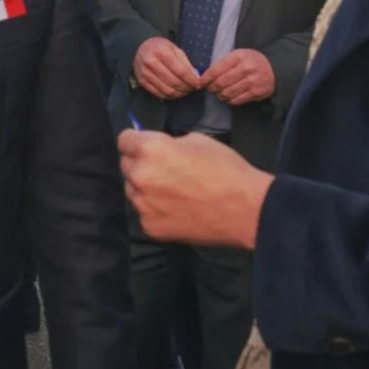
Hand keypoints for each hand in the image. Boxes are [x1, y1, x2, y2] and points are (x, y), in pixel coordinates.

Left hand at [119, 128, 270, 248]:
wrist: (245, 210)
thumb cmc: (226, 169)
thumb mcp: (198, 140)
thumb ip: (170, 143)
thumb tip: (159, 148)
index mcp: (150, 150)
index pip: (124, 140)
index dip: (136, 141)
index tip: (146, 146)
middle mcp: (140, 176)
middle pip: (125, 165)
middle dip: (140, 164)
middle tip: (164, 169)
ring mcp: (143, 205)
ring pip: (133, 190)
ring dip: (145, 188)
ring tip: (173, 191)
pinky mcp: (150, 227)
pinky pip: (144, 212)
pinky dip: (155, 209)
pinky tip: (177, 209)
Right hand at [133, 38, 201, 99]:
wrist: (141, 48)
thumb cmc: (161, 47)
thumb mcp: (174, 48)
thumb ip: (185, 62)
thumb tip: (195, 77)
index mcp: (162, 52)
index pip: (180, 71)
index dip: (191, 80)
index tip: (198, 84)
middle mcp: (151, 63)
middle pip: (174, 82)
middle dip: (187, 88)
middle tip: (193, 88)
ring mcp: (145, 74)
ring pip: (167, 90)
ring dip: (179, 94)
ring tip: (186, 91)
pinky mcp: (142, 82)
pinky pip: (158, 94)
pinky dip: (170, 96)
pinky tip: (176, 93)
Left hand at [202, 48, 273, 105]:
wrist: (274, 68)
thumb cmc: (251, 61)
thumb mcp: (238, 55)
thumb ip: (223, 64)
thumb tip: (205, 76)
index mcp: (239, 56)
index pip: (216, 69)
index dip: (206, 78)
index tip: (201, 82)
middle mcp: (246, 68)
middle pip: (221, 83)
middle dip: (212, 88)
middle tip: (211, 89)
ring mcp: (252, 81)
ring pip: (227, 93)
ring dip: (220, 95)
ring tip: (220, 93)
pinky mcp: (256, 93)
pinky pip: (237, 100)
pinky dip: (230, 100)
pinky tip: (230, 97)